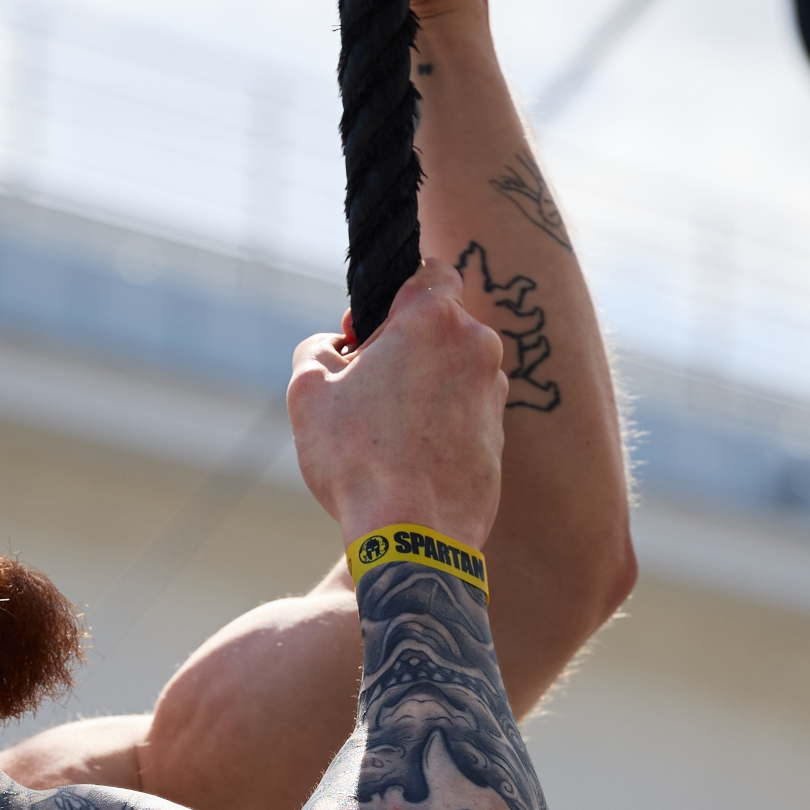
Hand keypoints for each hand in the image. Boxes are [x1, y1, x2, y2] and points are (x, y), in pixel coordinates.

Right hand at [287, 261, 506, 550]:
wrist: (412, 536)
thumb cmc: (357, 457)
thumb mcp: (308, 389)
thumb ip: (319, 347)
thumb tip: (335, 347)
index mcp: (435, 320)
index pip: (431, 272)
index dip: (397, 295)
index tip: (372, 329)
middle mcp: (477, 348)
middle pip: (441, 328)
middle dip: (407, 347)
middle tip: (368, 387)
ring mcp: (494, 396)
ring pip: (454, 373)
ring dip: (425, 388)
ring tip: (386, 433)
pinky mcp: (500, 440)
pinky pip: (465, 415)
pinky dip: (441, 426)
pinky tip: (409, 460)